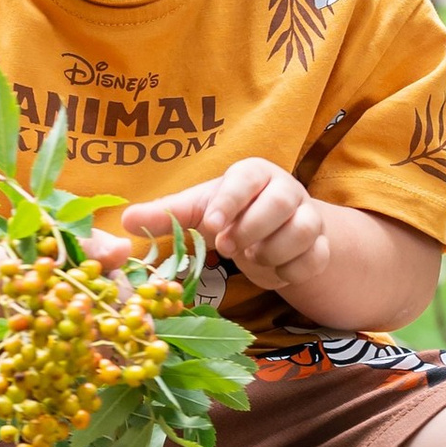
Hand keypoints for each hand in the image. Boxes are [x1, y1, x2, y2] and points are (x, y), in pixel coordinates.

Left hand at [119, 159, 328, 291]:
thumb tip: (124, 220)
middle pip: (281, 201)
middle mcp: (286, 189)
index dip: (230, 201)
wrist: (274, 231)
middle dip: (251, 229)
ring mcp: (308, 216)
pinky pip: (314, 259)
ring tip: (251, 259)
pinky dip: (292, 272)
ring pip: (303, 230)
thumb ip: (166, 215)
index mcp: (253, 174)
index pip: (247, 177)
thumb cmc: (230, 214)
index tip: (211, 225)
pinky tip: (273, 272)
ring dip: (273, 251)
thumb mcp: (198, 211)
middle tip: (227, 247)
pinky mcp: (321, 246)